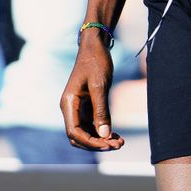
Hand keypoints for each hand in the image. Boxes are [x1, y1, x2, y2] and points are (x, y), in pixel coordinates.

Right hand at [60, 32, 123, 151]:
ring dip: (102, 140)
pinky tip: (117, 136)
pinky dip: (103, 133)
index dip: (90, 142)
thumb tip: (104, 135)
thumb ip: (101, 111)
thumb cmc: (96, 62)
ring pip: (86, 134)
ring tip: (121, 142)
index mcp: (69, 103)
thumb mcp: (100, 86)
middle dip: (97, 144)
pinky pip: (92, 126)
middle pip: (79, 137)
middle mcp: (71, 108)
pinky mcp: (87, 107)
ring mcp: (78, 109)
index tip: (109, 143)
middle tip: (118, 144)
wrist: (96, 46)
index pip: (74, 132)